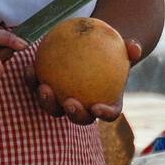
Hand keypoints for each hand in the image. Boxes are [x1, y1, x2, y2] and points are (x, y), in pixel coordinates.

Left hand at [26, 38, 141, 124]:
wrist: (93, 48)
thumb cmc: (112, 50)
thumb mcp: (124, 47)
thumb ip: (131, 48)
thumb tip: (134, 47)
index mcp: (107, 102)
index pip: (109, 113)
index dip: (104, 114)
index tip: (97, 107)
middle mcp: (85, 107)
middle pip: (79, 117)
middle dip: (73, 114)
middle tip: (69, 102)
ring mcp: (64, 102)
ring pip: (55, 108)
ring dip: (47, 102)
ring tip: (43, 88)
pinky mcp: (49, 91)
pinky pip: (40, 87)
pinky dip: (34, 81)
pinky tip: (30, 68)